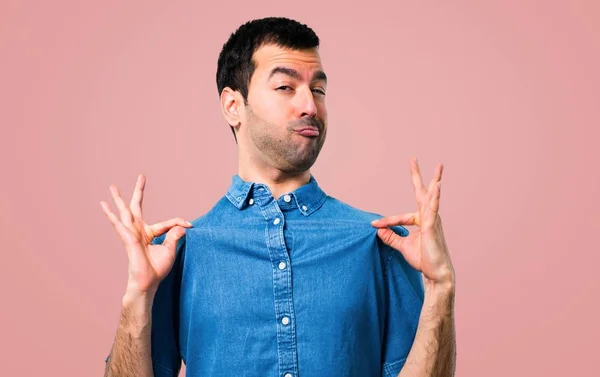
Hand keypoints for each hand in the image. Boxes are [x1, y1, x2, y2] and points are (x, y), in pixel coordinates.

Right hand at [100, 174, 191, 294]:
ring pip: (125, 212)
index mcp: (149, 234)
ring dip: (119, 199)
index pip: (166, 223)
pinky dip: (111, 215)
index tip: (190, 225)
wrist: (148, 282)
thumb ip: (174, 236)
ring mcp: (132, 234)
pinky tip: (104, 206)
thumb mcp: (170, 249)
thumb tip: (183, 226)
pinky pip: (119, 225)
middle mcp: (139, 231)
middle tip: (141, 176)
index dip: (179, 223)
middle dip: (139, 192)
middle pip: (137, 207)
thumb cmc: (157, 269)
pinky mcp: (128, 239)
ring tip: (112, 187)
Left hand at [371, 157, 454, 288]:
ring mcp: (433, 220)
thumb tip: (377, 229)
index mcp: (421, 220)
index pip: (400, 216)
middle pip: (422, 193)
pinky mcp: (433, 226)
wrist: (435, 273)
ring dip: (434, 181)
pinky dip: (435, 196)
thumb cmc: (423, 259)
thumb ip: (391, 236)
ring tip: (438, 166)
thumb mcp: (402, 246)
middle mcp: (428, 216)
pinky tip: (437, 185)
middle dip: (417, 176)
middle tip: (413, 159)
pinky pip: (433, 208)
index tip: (373, 224)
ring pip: (430, 197)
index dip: (386, 222)